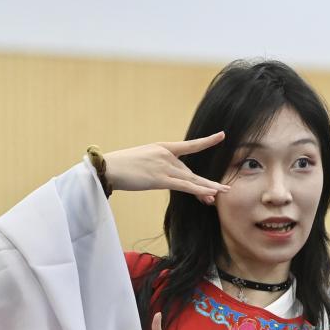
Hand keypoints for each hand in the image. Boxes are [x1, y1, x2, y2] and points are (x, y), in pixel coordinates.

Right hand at [104, 132, 230, 203]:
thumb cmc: (122, 165)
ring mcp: (163, 167)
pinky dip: (198, 190)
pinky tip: (210, 194)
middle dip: (202, 184)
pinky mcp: (160, 179)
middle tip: (217, 192)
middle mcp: (166, 155)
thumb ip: (160, 165)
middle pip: (190, 172)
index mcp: (162, 147)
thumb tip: (172, 177)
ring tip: (223, 192)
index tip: (222, 135)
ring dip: (208, 188)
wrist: (107, 168)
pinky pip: (184, 186)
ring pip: (191, 179)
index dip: (207, 141)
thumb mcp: (143, 159)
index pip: (190, 145)